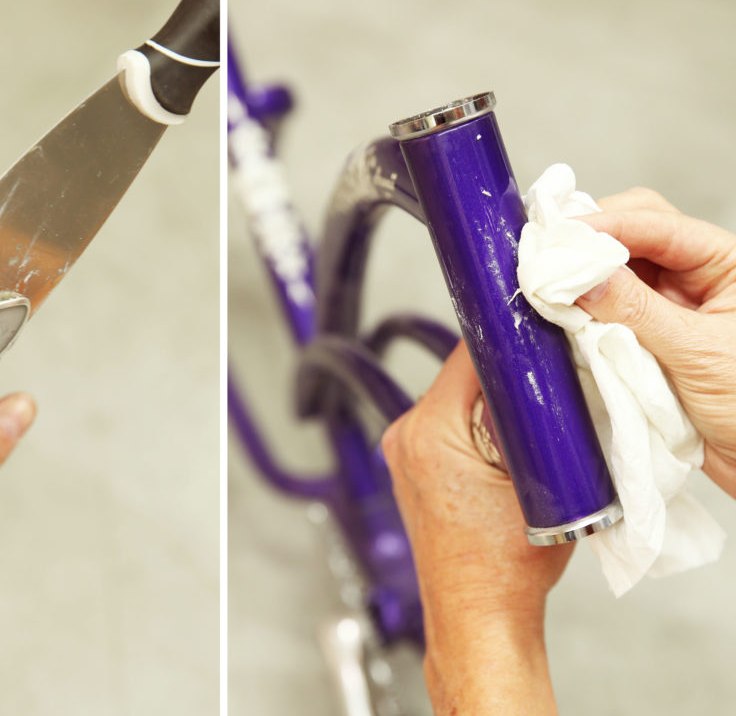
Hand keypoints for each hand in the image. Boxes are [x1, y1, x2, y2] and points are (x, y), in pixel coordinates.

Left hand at [381, 343, 570, 714]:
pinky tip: (507, 455)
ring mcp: (404, 454)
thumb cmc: (504, 568)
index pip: (468, 353)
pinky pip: (449, 427)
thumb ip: (540, 421)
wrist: (480, 616)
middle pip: (461, 375)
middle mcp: (405, 437)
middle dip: (506, 377)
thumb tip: (545, 372)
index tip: (539, 333)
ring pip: (457, 400)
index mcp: (429, 432)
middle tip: (546, 390)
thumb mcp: (544, 482)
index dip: (509, 340)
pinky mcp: (412, 468)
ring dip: (493, 406)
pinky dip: (478, 429)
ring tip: (528, 435)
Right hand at [575, 188, 735, 495]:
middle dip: (589, 242)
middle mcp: (695, 278)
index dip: (607, 225)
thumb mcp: (699, 353)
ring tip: (547, 283)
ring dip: (582, 278)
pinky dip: (581, 312)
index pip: (659, 224)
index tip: (560, 238)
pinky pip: (605, 313)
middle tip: (546, 255)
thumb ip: (639, 310)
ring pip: (613, 273)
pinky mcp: (645, 340)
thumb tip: (581, 275)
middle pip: (632, 236)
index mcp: (725, 265)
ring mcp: (667, 309)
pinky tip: (561, 313)